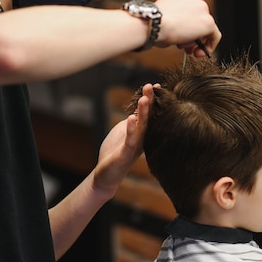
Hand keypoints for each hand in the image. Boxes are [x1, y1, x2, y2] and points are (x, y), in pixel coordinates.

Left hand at [92, 83, 157, 197]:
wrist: (106, 176)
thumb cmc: (115, 153)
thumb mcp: (124, 132)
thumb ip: (132, 121)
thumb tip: (138, 108)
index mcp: (141, 133)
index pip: (149, 114)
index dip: (152, 100)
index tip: (155, 85)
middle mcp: (141, 139)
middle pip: (148, 118)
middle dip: (150, 102)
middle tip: (151, 86)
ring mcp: (134, 147)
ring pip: (141, 128)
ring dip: (144, 113)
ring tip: (145, 98)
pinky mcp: (124, 155)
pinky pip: (130, 141)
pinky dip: (131, 129)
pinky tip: (131, 118)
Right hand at [154, 0, 221, 56]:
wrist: (154, 24)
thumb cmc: (153, 23)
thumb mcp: (164, 17)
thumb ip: (176, 19)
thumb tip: (181, 33)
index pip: (188, 7)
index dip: (185, 23)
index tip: (180, 33)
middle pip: (198, 16)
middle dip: (192, 32)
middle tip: (184, 46)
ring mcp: (202, 8)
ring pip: (205, 26)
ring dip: (198, 40)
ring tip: (187, 50)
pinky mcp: (208, 21)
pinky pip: (215, 35)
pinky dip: (209, 45)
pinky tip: (199, 52)